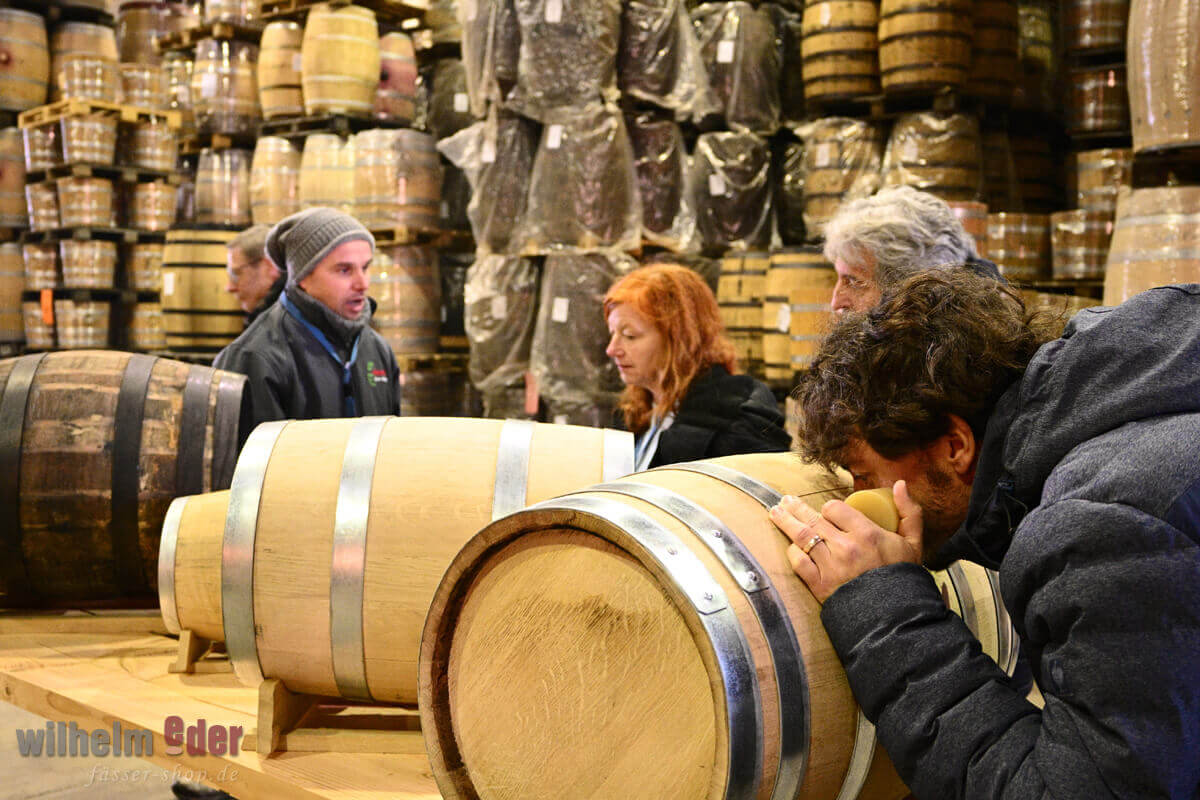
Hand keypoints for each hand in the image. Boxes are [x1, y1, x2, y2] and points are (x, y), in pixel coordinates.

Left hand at [768, 481, 924, 602]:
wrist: (896, 616)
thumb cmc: (903, 577)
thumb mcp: (913, 542)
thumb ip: (909, 512)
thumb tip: (900, 484)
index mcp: (867, 534)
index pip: (834, 508)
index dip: (829, 508)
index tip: (827, 511)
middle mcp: (846, 547)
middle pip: (813, 519)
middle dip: (795, 508)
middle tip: (785, 500)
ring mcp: (831, 566)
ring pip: (802, 537)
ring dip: (785, 522)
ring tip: (775, 512)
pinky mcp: (821, 586)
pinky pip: (799, 563)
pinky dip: (792, 553)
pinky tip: (790, 546)